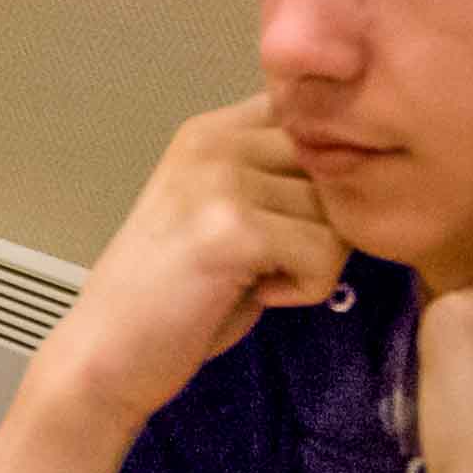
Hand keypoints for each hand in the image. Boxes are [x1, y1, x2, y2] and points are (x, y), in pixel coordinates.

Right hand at [27, 95, 353, 420]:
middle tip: (271, 258)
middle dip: (324, 223)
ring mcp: (220, 180)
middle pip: (338, 166)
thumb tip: (366, 160)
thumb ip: (277, 176)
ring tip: (256, 279)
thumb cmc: (174, 295)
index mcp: (212, 129)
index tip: (288, 220)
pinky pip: (324, 254)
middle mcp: (214, 139)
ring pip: (339, 214)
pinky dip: (305, 289)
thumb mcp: (225, 211)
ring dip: (314, 261)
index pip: (316, 116)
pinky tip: (256, 296)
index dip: (326, 173)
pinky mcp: (232, 229)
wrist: (106, 356)